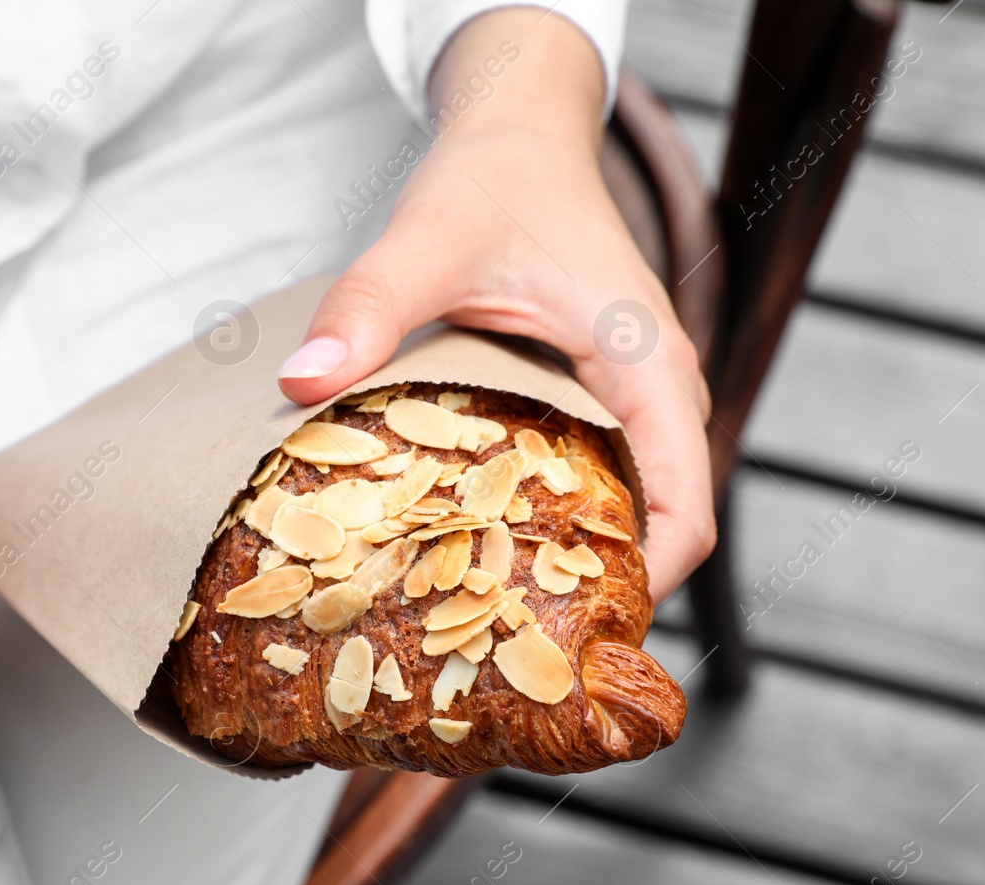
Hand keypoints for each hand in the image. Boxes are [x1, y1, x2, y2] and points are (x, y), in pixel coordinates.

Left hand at [278, 7, 714, 601]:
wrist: (523, 131)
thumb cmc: (496, 176)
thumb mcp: (429, 236)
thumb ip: (369, 305)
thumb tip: (300, 384)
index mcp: (648, 366)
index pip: (684, 512)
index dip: (643, 588)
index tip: (568, 642)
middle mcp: (661, 389)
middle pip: (665, 526)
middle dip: (603, 592)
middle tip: (514, 653)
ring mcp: (639, 395)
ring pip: (640, 504)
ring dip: (585, 560)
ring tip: (500, 616)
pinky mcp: (609, 394)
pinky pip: (611, 475)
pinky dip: (567, 518)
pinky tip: (494, 545)